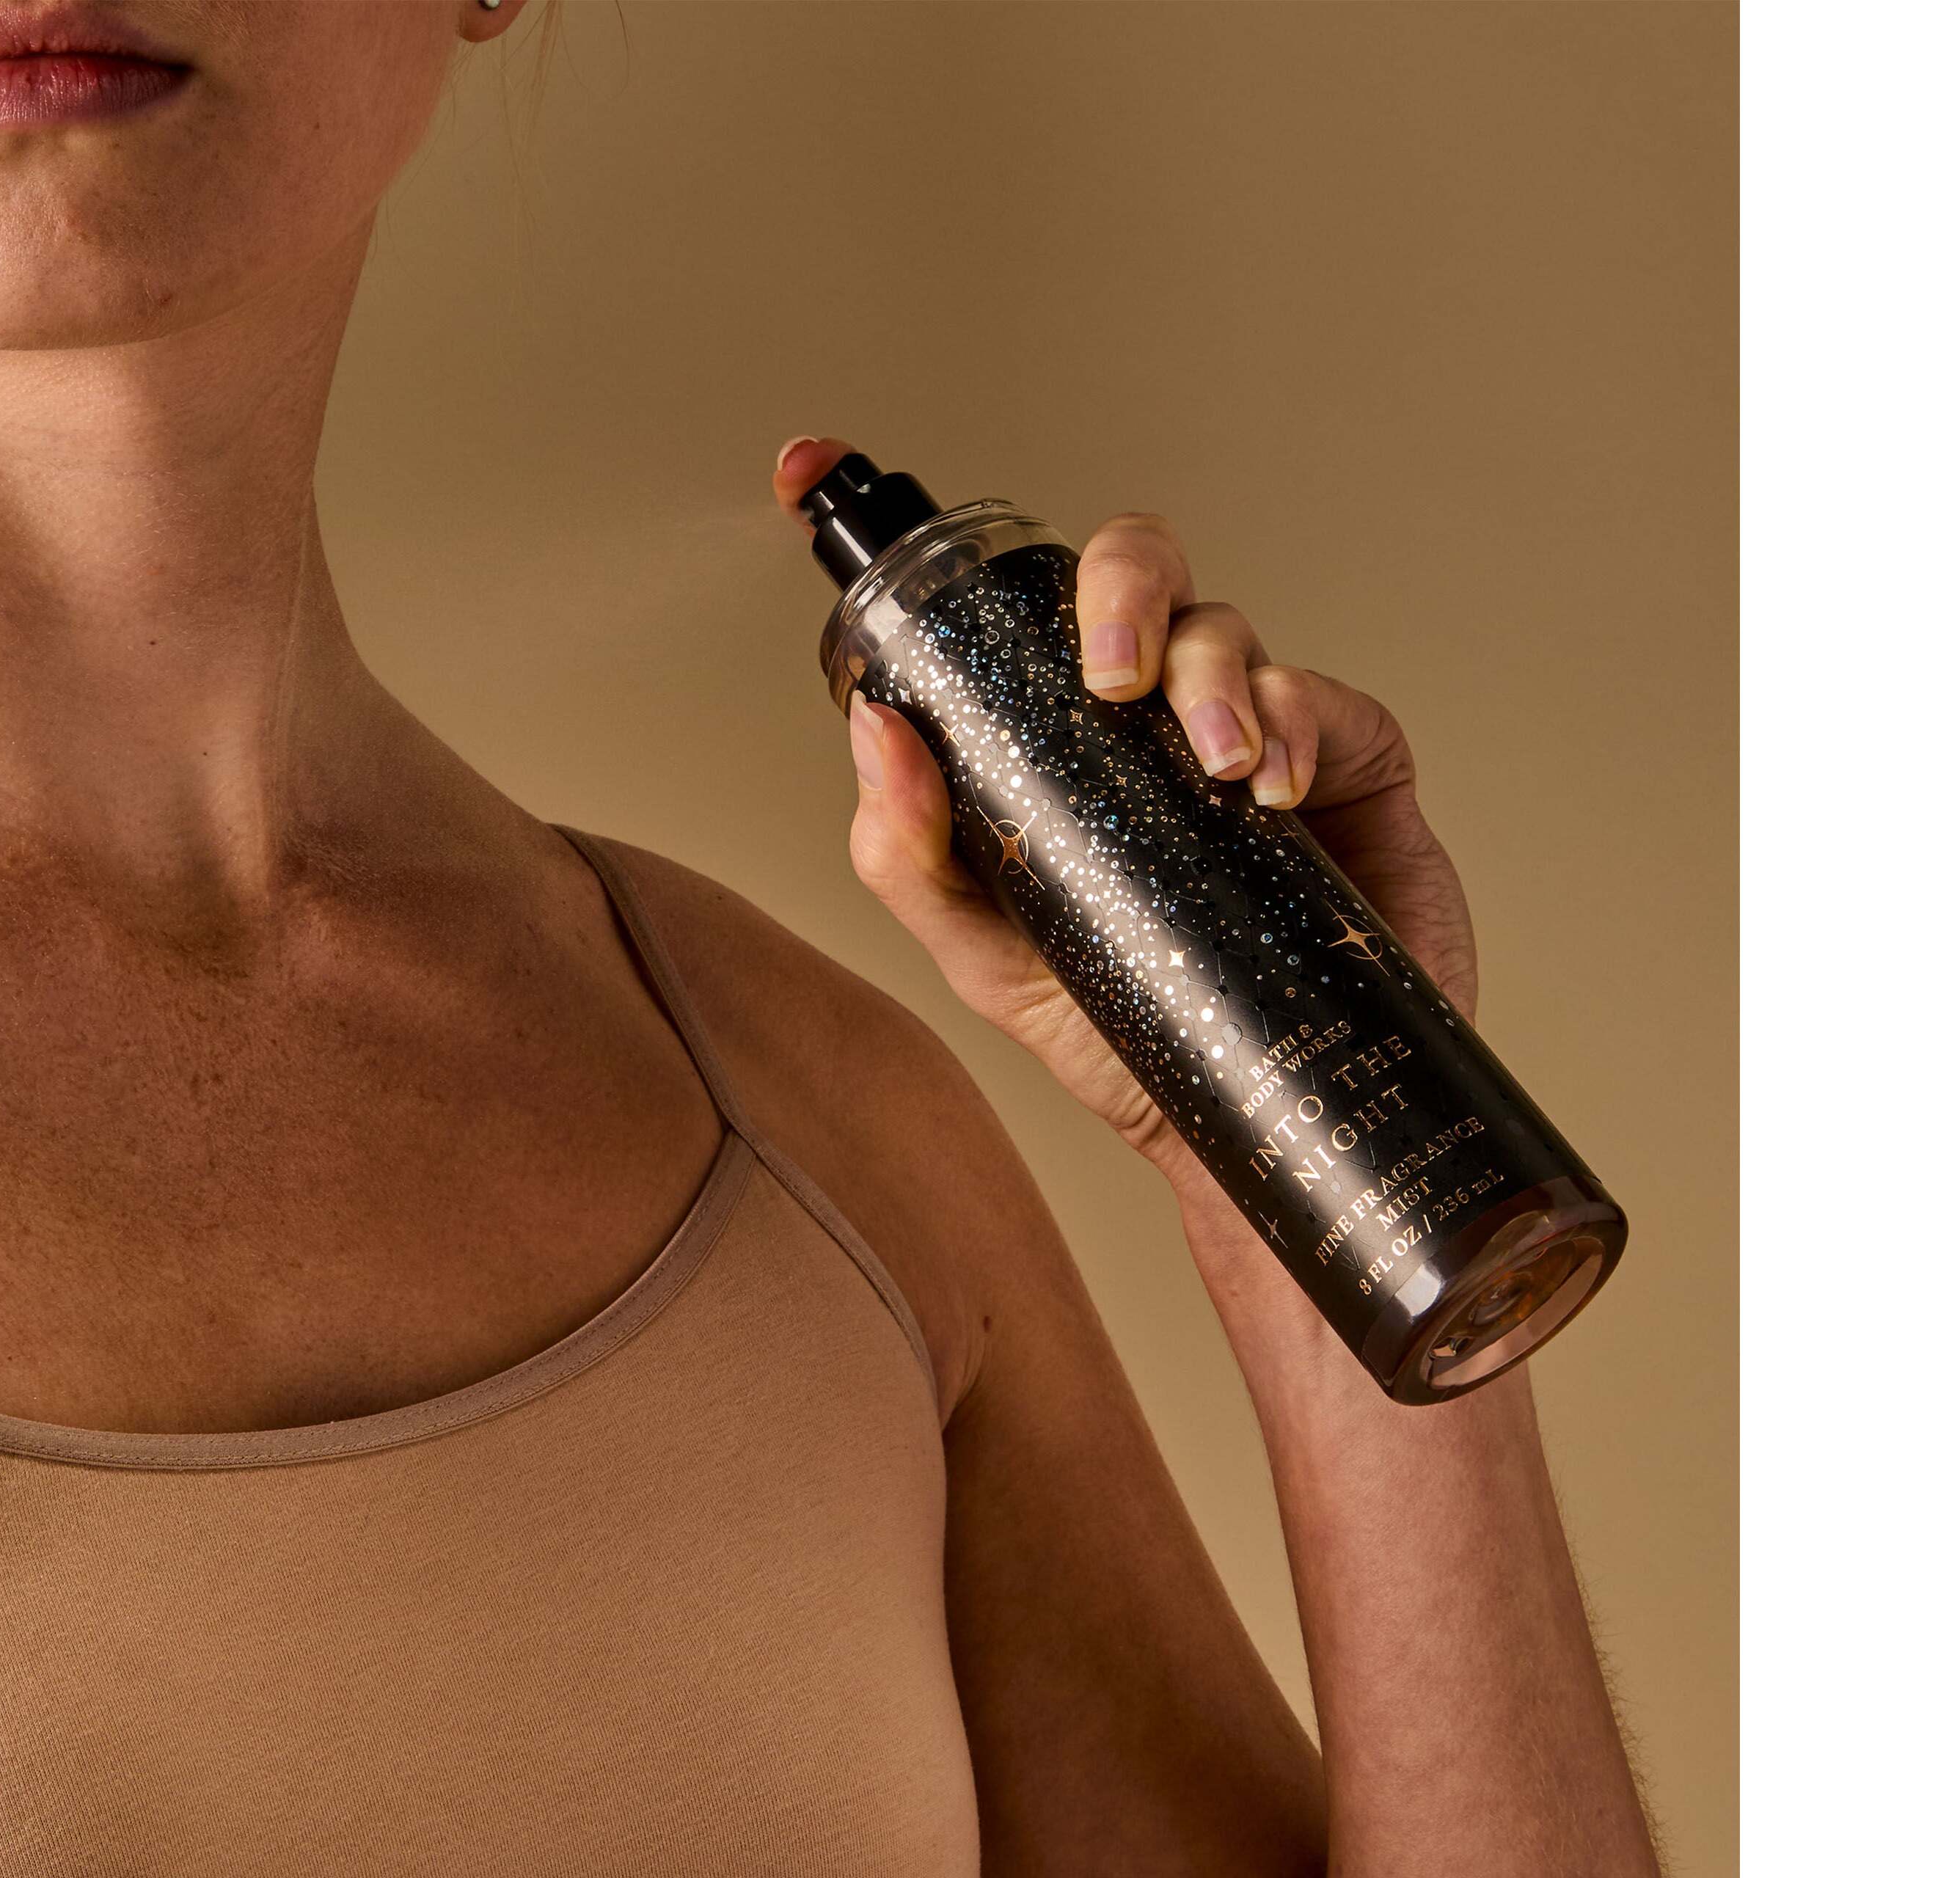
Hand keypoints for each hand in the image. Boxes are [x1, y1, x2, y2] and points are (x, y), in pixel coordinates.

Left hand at [774, 435, 1479, 1193]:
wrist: (1236, 1127)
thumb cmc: (1115, 1035)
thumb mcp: (987, 957)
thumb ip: (916, 856)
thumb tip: (877, 728)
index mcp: (1061, 741)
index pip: (1010, 618)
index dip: (927, 545)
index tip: (811, 469)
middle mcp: (1149, 719)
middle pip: (1135, 571)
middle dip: (1122, 585)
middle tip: (1110, 675)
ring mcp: (1251, 734)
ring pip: (1225, 627)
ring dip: (1214, 673)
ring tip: (1219, 764)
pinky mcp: (1348, 769)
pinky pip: (1329, 700)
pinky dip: (1301, 720)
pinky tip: (1276, 790)